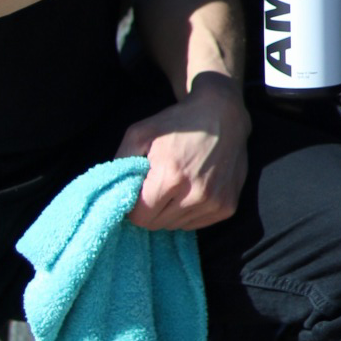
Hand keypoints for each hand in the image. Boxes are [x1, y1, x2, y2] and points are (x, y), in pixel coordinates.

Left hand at [118, 72, 250, 231]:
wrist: (222, 114)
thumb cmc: (177, 123)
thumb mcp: (140, 132)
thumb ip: (121, 162)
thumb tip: (113, 191)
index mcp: (171, 177)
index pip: (140, 217)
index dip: (134, 207)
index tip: (137, 192)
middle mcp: (195, 195)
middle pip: (157, 224)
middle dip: (151, 209)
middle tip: (155, 186)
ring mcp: (214, 203)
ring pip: (176, 226)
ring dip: (170, 211)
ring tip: (175, 185)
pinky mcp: (227, 207)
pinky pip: (196, 224)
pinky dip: (188, 211)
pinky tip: (192, 188)